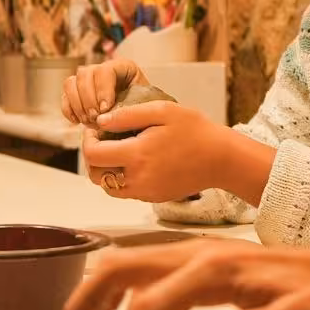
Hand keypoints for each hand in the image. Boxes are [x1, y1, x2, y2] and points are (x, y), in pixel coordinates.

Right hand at [62, 60, 145, 124]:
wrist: (138, 121)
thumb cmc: (144, 112)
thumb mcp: (144, 105)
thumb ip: (130, 105)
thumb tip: (109, 113)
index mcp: (122, 68)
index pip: (105, 69)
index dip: (102, 89)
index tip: (106, 108)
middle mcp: (102, 71)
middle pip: (84, 74)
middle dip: (88, 99)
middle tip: (96, 118)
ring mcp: (87, 82)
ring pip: (71, 83)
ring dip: (77, 104)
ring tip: (89, 121)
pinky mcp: (76, 95)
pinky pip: (64, 97)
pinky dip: (68, 110)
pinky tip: (77, 121)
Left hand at [81, 102, 233, 202]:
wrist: (221, 159)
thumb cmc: (195, 131)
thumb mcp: (162, 111)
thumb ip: (127, 116)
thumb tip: (100, 122)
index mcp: (138, 155)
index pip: (93, 155)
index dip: (87, 141)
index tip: (95, 129)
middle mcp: (138, 179)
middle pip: (96, 175)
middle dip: (92, 156)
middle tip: (102, 140)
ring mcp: (146, 192)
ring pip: (108, 187)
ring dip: (105, 169)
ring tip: (117, 150)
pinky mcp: (154, 198)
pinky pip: (126, 191)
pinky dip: (121, 178)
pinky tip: (134, 161)